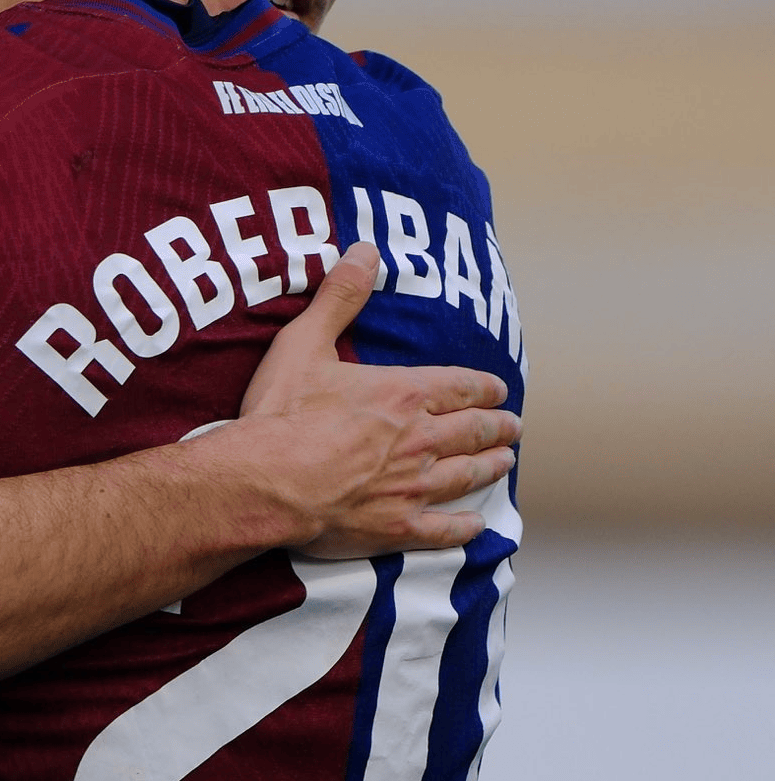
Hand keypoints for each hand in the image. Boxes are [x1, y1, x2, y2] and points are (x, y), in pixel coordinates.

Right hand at [190, 242, 518, 554]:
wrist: (267, 481)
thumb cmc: (282, 413)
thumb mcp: (305, 341)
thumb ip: (339, 297)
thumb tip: (366, 251)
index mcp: (401, 394)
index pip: (459, 386)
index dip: (483, 386)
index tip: (499, 388)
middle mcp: (419, 440)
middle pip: (472, 431)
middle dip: (496, 426)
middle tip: (512, 426)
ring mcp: (413, 487)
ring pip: (467, 476)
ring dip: (491, 467)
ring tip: (505, 462)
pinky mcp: (398, 527)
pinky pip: (444, 530)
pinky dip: (465, 528)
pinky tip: (477, 526)